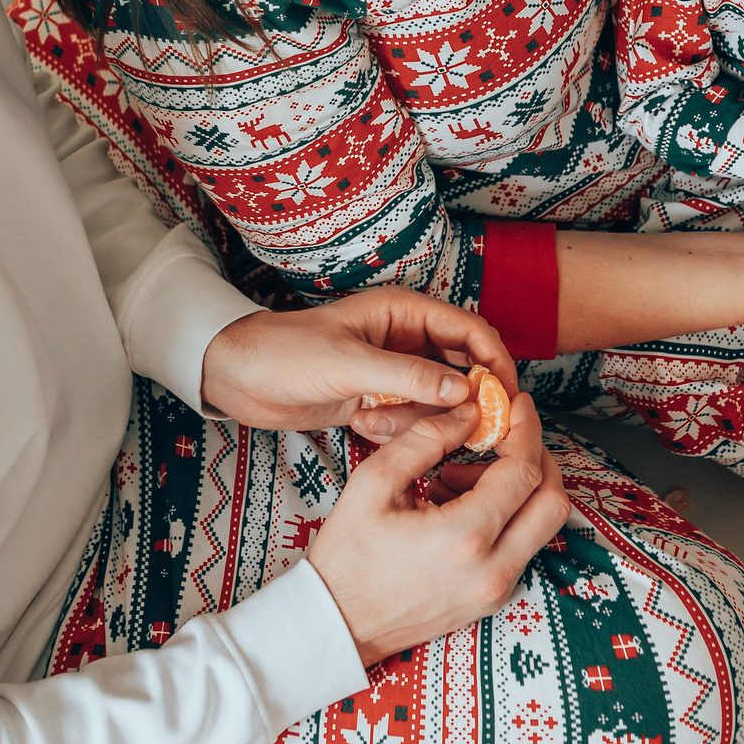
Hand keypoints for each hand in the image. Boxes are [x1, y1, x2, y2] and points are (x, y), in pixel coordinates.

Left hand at [198, 288, 517, 440]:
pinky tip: (360, 424)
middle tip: (469, 430)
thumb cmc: (285, 354)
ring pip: (435, 401)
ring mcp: (391, 372)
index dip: (495, 361)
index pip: (470, 332)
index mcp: (403, 313)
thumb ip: (407, 378)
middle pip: (461, 369)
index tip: (507, 398)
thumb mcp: (348, 365)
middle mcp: (404, 340)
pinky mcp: (376, 400)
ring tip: (373, 420)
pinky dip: (393, 429)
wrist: (236, 377)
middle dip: (463, 400)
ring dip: (415, 419)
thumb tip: (464, 391)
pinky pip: (408, 420)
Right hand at [305, 392, 568, 665]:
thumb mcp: (374, 482)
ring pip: (541, 527)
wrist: (335, 624)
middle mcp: (492, 570)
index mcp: (464, 537)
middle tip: (506, 435)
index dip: (525, 429)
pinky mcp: (490, 601)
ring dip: (519, 489)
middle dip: (538, 458)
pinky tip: (457, 505)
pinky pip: (520, 548)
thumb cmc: (347, 555)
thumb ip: (426, 438)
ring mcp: (496, 591)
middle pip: (552, 502)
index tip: (516, 404)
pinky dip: (506, 517)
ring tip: (457, 476)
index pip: (523, 471)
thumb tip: (470, 414)